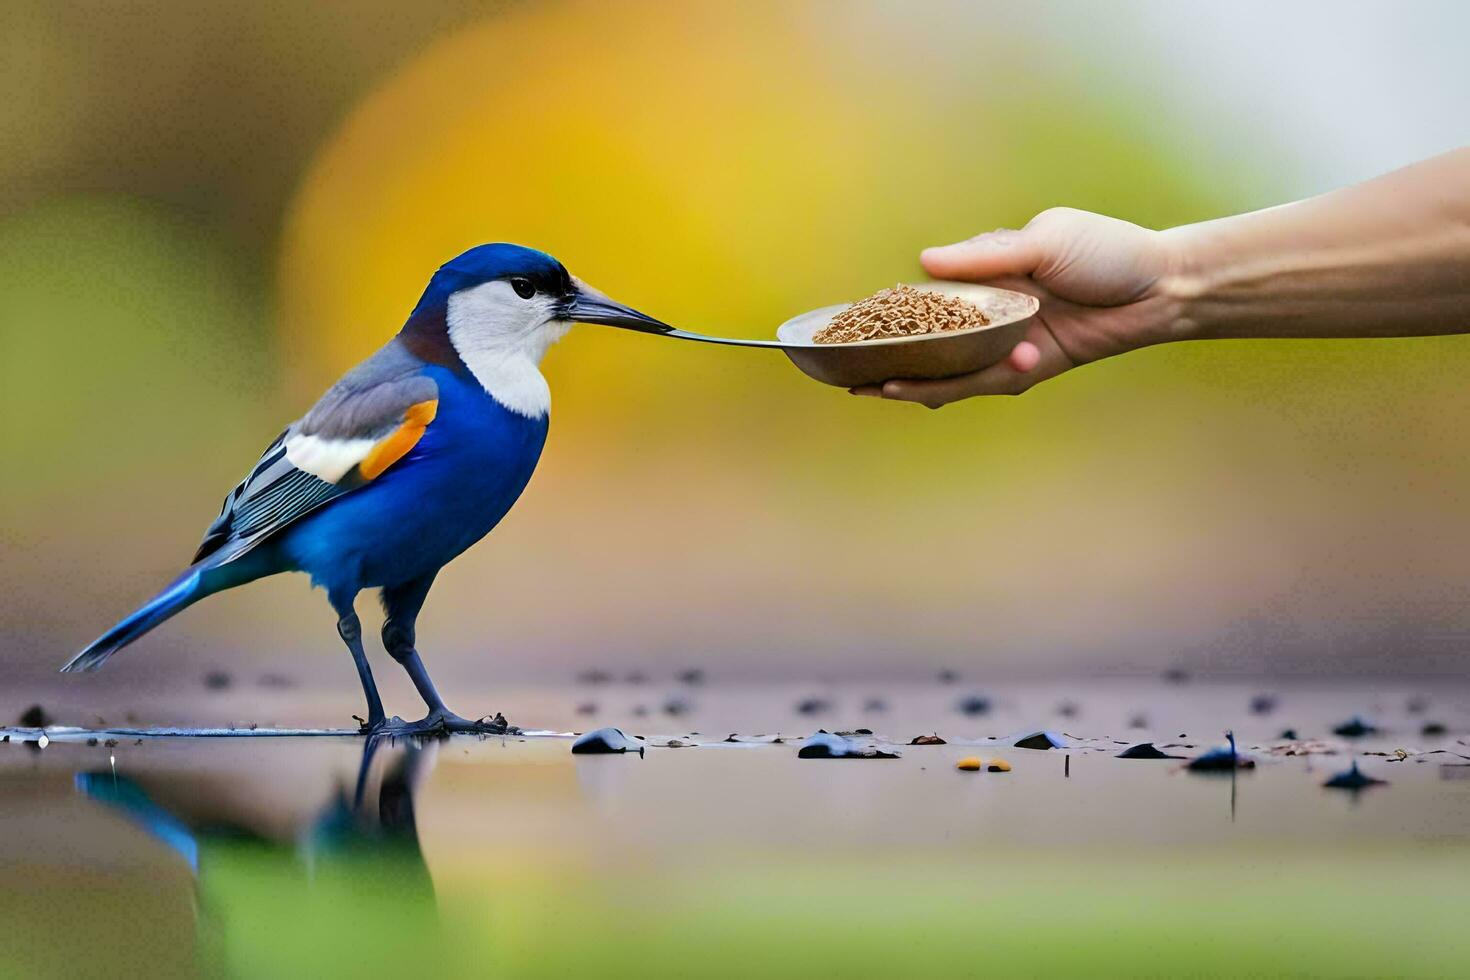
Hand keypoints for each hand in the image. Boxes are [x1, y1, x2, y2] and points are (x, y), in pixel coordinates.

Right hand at [852, 208, 1177, 407]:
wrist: (1162, 285)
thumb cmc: (1107, 251)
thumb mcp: (1044, 241)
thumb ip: (986, 258)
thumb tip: (925, 261)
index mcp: (988, 276)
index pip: (929, 298)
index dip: (892, 315)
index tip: (852, 326)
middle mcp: (993, 314)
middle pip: (933, 343)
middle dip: (891, 360)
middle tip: (848, 376)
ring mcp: (1010, 343)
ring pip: (953, 370)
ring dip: (917, 382)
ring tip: (879, 390)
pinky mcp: (1032, 368)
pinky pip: (989, 383)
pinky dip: (963, 386)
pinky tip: (934, 392)